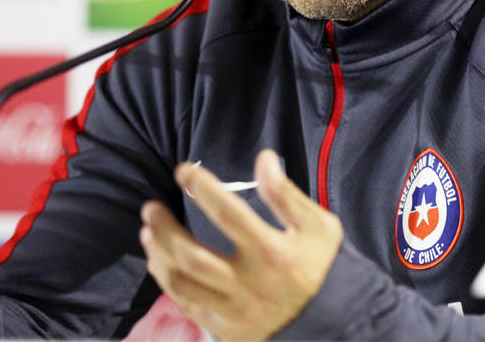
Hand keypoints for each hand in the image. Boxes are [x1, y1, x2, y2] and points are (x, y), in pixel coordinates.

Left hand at [140, 150, 342, 339]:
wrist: (335, 321)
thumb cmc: (323, 267)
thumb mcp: (319, 226)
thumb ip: (287, 194)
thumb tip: (264, 160)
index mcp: (274, 254)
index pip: (229, 215)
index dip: (202, 188)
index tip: (183, 171)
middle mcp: (250, 285)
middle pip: (191, 256)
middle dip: (164, 228)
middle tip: (150, 207)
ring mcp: (235, 310)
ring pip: (182, 283)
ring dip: (158, 255)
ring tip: (149, 231)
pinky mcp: (226, 329)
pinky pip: (186, 305)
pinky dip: (167, 281)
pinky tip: (161, 260)